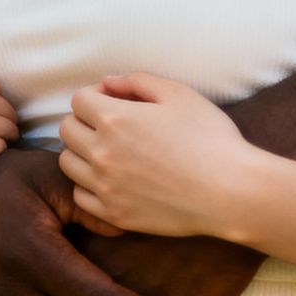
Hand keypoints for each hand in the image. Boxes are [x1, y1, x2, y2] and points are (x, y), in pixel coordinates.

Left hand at [59, 74, 258, 237]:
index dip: (96, 94)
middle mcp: (102, 153)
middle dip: (84, 120)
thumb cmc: (209, 136)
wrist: (229, 191)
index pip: (78, 100)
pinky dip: (90, 184)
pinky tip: (114, 178)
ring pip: (68, 163)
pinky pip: (81, 195)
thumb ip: (138, 81)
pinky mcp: (114, 214)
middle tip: (112, 124)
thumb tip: (108, 83)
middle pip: (67, 130)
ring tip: (111, 150)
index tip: (116, 100)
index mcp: (115, 119)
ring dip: (83, 151)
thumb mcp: (179, 93)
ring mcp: (105, 187)